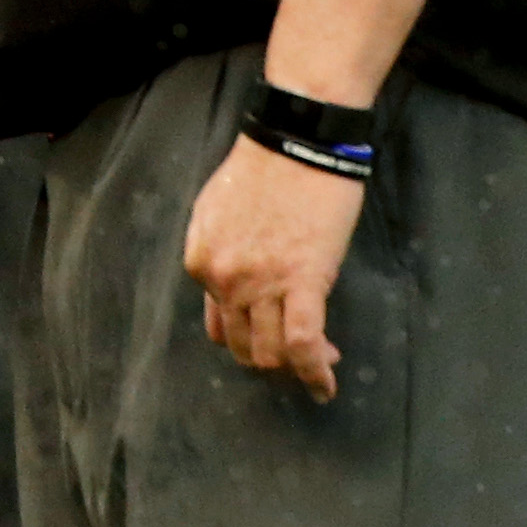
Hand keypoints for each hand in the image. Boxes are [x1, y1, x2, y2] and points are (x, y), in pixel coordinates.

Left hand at [181, 133, 367, 401]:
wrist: (297, 140)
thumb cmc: (262, 168)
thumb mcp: (215, 211)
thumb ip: (218, 254)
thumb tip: (233, 288)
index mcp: (201, 262)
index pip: (219, 324)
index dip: (248, 336)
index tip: (273, 332)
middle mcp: (224, 280)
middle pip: (243, 346)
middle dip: (272, 358)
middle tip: (300, 353)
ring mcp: (260, 284)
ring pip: (272, 353)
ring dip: (295, 368)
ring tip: (320, 362)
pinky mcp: (302, 280)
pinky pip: (303, 343)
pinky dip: (314, 373)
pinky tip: (325, 386)